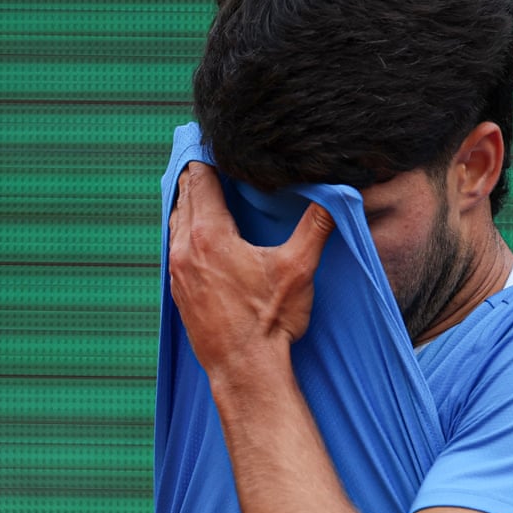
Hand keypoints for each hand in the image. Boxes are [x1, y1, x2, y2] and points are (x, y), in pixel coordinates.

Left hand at [167, 161, 334, 385]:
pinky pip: (175, 248)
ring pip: (175, 222)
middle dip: (196, 176)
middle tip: (209, 158)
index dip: (207, 158)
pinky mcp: (179, 292)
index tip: (214, 142)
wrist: (244, 370)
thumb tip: (337, 196)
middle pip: (183, 197)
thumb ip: (316, 226)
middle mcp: (185, 250)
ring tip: (203, 191)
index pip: (200, 180)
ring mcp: (177, 273)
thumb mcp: (298, 269)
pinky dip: (184, 231)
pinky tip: (199, 235)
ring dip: (188, 204)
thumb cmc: (269, 321)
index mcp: (209, 235)